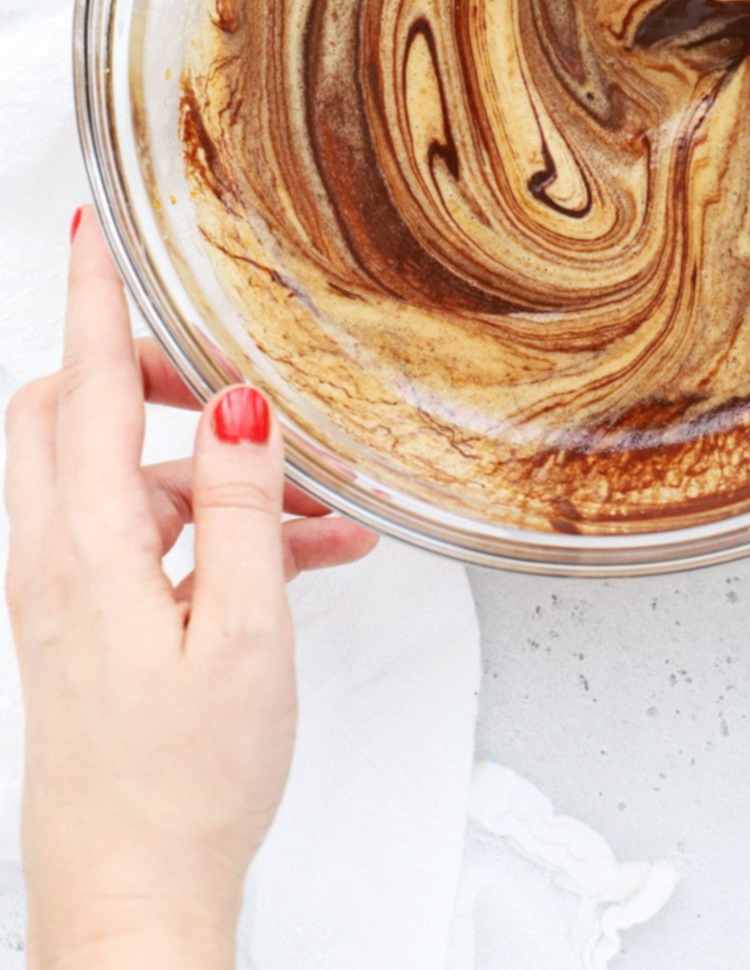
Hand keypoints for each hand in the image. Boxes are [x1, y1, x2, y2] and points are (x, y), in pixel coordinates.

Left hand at [4, 209, 377, 969]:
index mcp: (86, 548)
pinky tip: (299, 559)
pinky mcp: (88, 626)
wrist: (133, 899)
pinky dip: (213, 527)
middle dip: (136, 372)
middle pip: (64, 413)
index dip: (91, 294)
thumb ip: (242, 505)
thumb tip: (236, 405)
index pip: (77, 386)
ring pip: (119, 479)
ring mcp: (67, 595)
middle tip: (218, 373)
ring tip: (317, 511)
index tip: (93, 225)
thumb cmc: (182, 787)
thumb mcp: (245, 634)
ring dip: (208, 470)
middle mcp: (56, 560)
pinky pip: (142, 538)